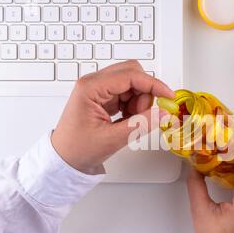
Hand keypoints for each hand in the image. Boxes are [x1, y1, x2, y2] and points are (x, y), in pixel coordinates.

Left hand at [52, 61, 174, 174]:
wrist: (64, 159)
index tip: (168, 96)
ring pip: (132, 84)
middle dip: (145, 92)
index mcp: (91, 88)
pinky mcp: (103, 97)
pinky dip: (133, 106)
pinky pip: (127, 93)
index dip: (153, 84)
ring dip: (139, 101)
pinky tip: (127, 120)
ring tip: (131, 121)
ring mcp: (99, 89)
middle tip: (144, 114)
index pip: (130, 75)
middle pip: (132, 73)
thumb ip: (140, 124)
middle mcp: (94, 83)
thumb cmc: (78, 148)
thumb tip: (163, 113)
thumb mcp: (112, 139)